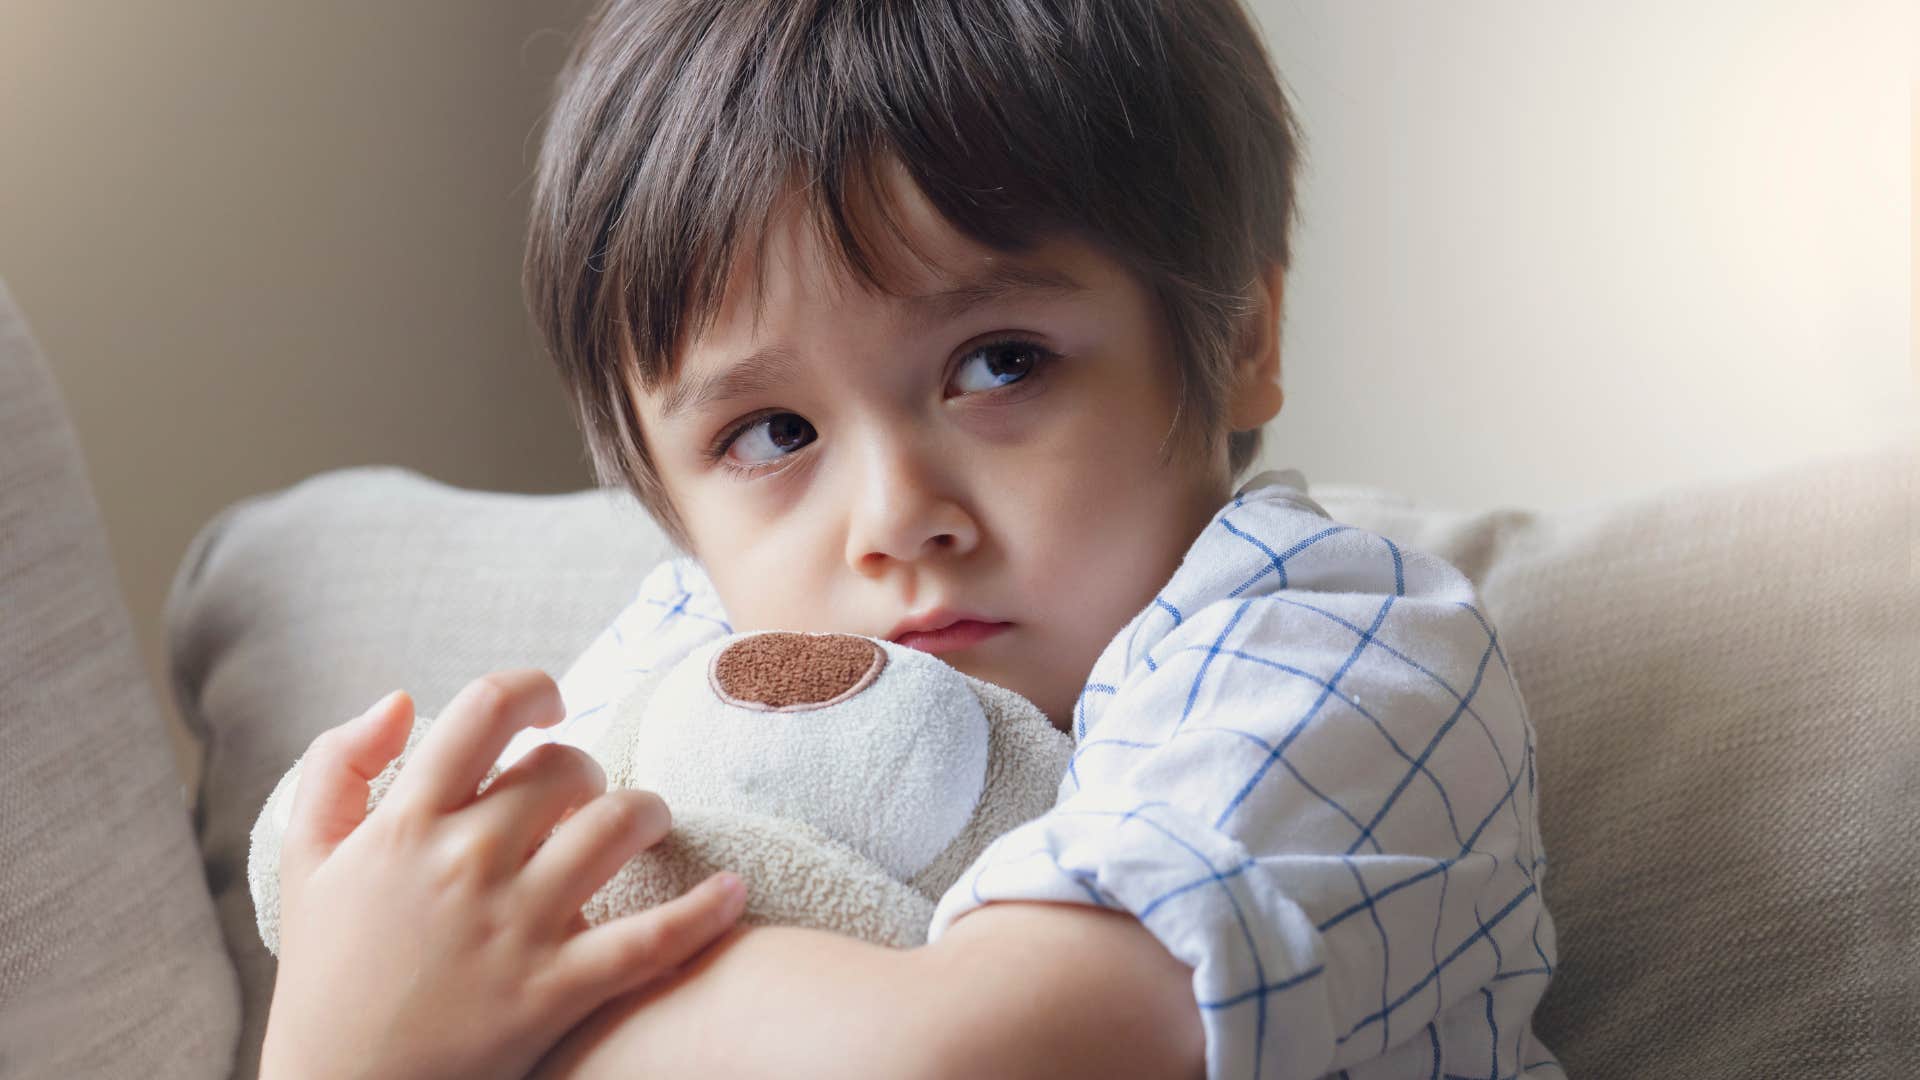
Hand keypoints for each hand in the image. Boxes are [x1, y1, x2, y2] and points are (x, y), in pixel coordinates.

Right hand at [259, 670, 748, 1079]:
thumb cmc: (328, 974)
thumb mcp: (306, 861)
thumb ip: (337, 765)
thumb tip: (403, 700)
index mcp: (406, 824)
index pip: (486, 710)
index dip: (534, 690)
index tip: (551, 707)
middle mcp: (467, 862)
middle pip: (567, 767)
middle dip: (586, 769)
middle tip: (583, 795)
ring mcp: (517, 925)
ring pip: (620, 825)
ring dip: (648, 812)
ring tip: (647, 824)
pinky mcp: (556, 989)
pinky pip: (653, 938)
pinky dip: (705, 910)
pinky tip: (732, 889)